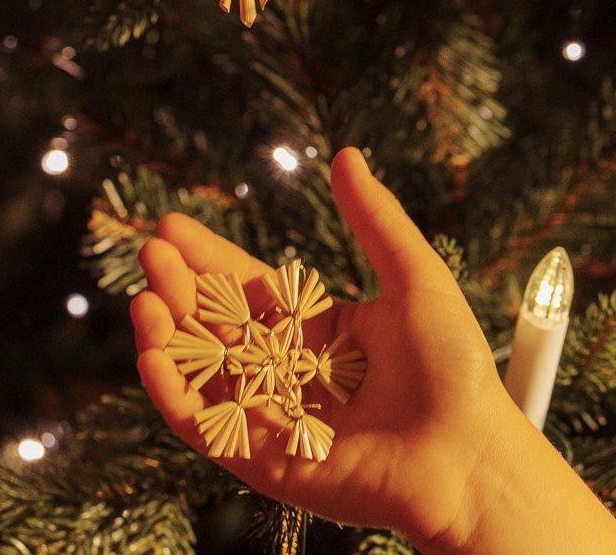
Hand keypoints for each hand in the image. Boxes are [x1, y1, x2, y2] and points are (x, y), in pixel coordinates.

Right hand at [131, 147, 509, 542]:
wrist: (469, 456)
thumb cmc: (453, 369)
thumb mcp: (414, 277)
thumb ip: (374, 219)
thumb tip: (346, 154)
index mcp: (314, 331)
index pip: (245, 288)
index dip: (207, 257)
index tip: (171, 225)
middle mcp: (285, 372)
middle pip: (214, 325)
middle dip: (179, 288)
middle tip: (152, 252)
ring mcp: (270, 417)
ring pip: (199, 373)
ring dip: (165, 336)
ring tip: (146, 298)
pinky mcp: (261, 461)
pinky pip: (203, 426)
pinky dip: (171, 394)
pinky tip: (152, 355)